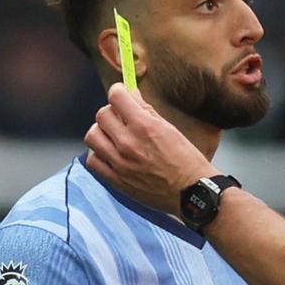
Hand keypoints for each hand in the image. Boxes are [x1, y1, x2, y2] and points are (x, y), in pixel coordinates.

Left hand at [84, 83, 216, 214]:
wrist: (191, 193)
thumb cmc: (186, 161)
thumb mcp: (170, 129)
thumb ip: (147, 112)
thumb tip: (131, 96)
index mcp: (144, 126)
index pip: (116, 97)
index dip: (118, 91)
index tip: (121, 94)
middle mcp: (128, 143)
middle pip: (101, 115)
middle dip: (112, 112)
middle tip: (121, 117)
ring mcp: (119, 163)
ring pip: (92, 136)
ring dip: (101, 132)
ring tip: (113, 136)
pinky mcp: (116, 180)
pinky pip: (93, 161)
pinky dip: (98, 154)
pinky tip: (110, 154)